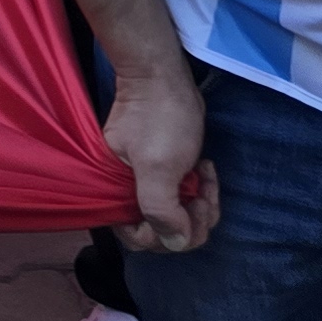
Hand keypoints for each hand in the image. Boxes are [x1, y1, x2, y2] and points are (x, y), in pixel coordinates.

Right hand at [104, 63, 219, 252]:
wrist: (162, 77)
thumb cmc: (159, 119)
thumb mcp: (159, 166)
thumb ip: (161, 210)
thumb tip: (176, 243)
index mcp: (114, 192)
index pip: (139, 238)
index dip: (168, 235)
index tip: (189, 212)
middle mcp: (126, 191)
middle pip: (161, 231)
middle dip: (191, 221)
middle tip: (204, 197)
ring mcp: (144, 182)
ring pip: (176, 216)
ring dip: (200, 204)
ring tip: (207, 178)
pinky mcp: (161, 171)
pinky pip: (182, 197)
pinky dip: (199, 191)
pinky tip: (205, 170)